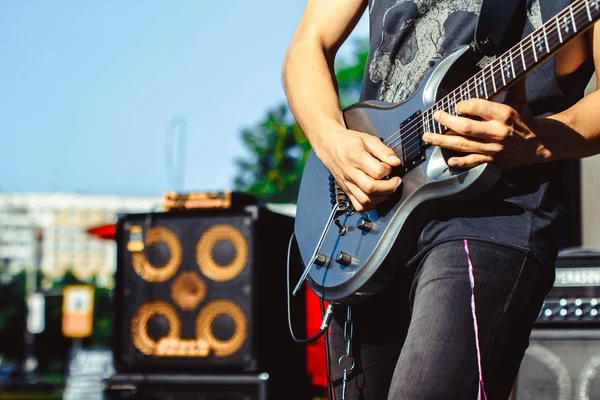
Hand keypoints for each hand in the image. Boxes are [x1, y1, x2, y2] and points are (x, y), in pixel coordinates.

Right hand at [314, 126, 401, 211]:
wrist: (328, 145)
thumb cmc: (348, 142)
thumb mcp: (368, 139)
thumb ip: (383, 151)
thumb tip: (396, 162)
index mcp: (356, 157)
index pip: (377, 171)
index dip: (389, 170)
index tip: (391, 166)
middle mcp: (350, 173)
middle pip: (371, 188)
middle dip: (389, 187)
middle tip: (395, 181)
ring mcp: (347, 184)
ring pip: (365, 200)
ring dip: (381, 198)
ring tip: (387, 189)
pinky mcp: (346, 191)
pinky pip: (358, 206)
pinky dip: (370, 205)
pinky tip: (376, 197)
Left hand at [422, 80, 549, 169]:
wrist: (539, 145)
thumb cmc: (525, 119)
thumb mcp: (520, 99)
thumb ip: (513, 82)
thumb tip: (512, 59)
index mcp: (504, 114)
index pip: (477, 107)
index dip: (463, 105)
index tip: (456, 105)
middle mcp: (497, 132)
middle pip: (466, 127)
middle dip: (446, 121)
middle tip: (435, 116)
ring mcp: (493, 148)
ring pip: (464, 145)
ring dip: (443, 141)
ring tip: (427, 137)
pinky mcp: (492, 161)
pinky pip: (472, 162)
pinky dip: (459, 162)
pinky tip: (448, 160)